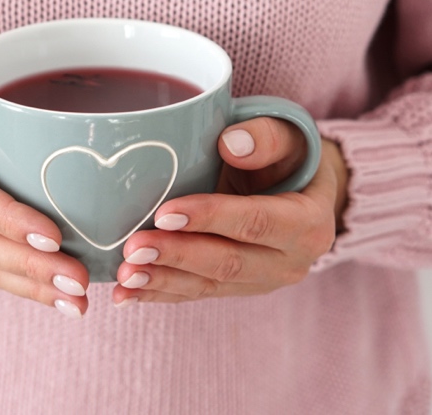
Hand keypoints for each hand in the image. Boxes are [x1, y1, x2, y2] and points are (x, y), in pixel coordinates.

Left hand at [112, 118, 347, 304]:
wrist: (300, 190)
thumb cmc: (288, 157)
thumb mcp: (290, 137)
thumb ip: (266, 137)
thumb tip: (231, 143)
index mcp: (308, 223)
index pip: (255, 222)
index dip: (210, 218)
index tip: (164, 213)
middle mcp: (290, 262)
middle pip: (228, 262)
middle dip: (177, 256)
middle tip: (134, 248)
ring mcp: (263, 281)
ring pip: (209, 285)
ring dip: (162, 281)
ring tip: (124, 276)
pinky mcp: (238, 289)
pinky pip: (197, 294)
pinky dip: (159, 294)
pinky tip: (126, 294)